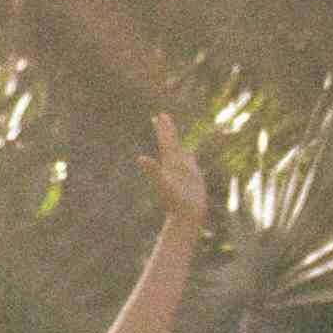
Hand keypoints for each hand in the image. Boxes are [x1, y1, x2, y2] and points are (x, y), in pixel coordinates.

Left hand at [146, 108, 207, 237]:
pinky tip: (189, 150)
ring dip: (177, 140)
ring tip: (173, 131)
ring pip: (180, 150)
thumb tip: (140, 158)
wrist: (185, 216)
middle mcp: (174, 165)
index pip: (165, 142)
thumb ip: (153, 170)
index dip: (162, 129)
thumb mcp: (163, 184)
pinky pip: (190, 161)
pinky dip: (189, 154)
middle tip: (162, 115)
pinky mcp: (192, 177)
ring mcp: (183, 170)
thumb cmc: (174, 202)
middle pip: (170, 143)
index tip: (159, 115)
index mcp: (168, 163)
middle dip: (166, 129)